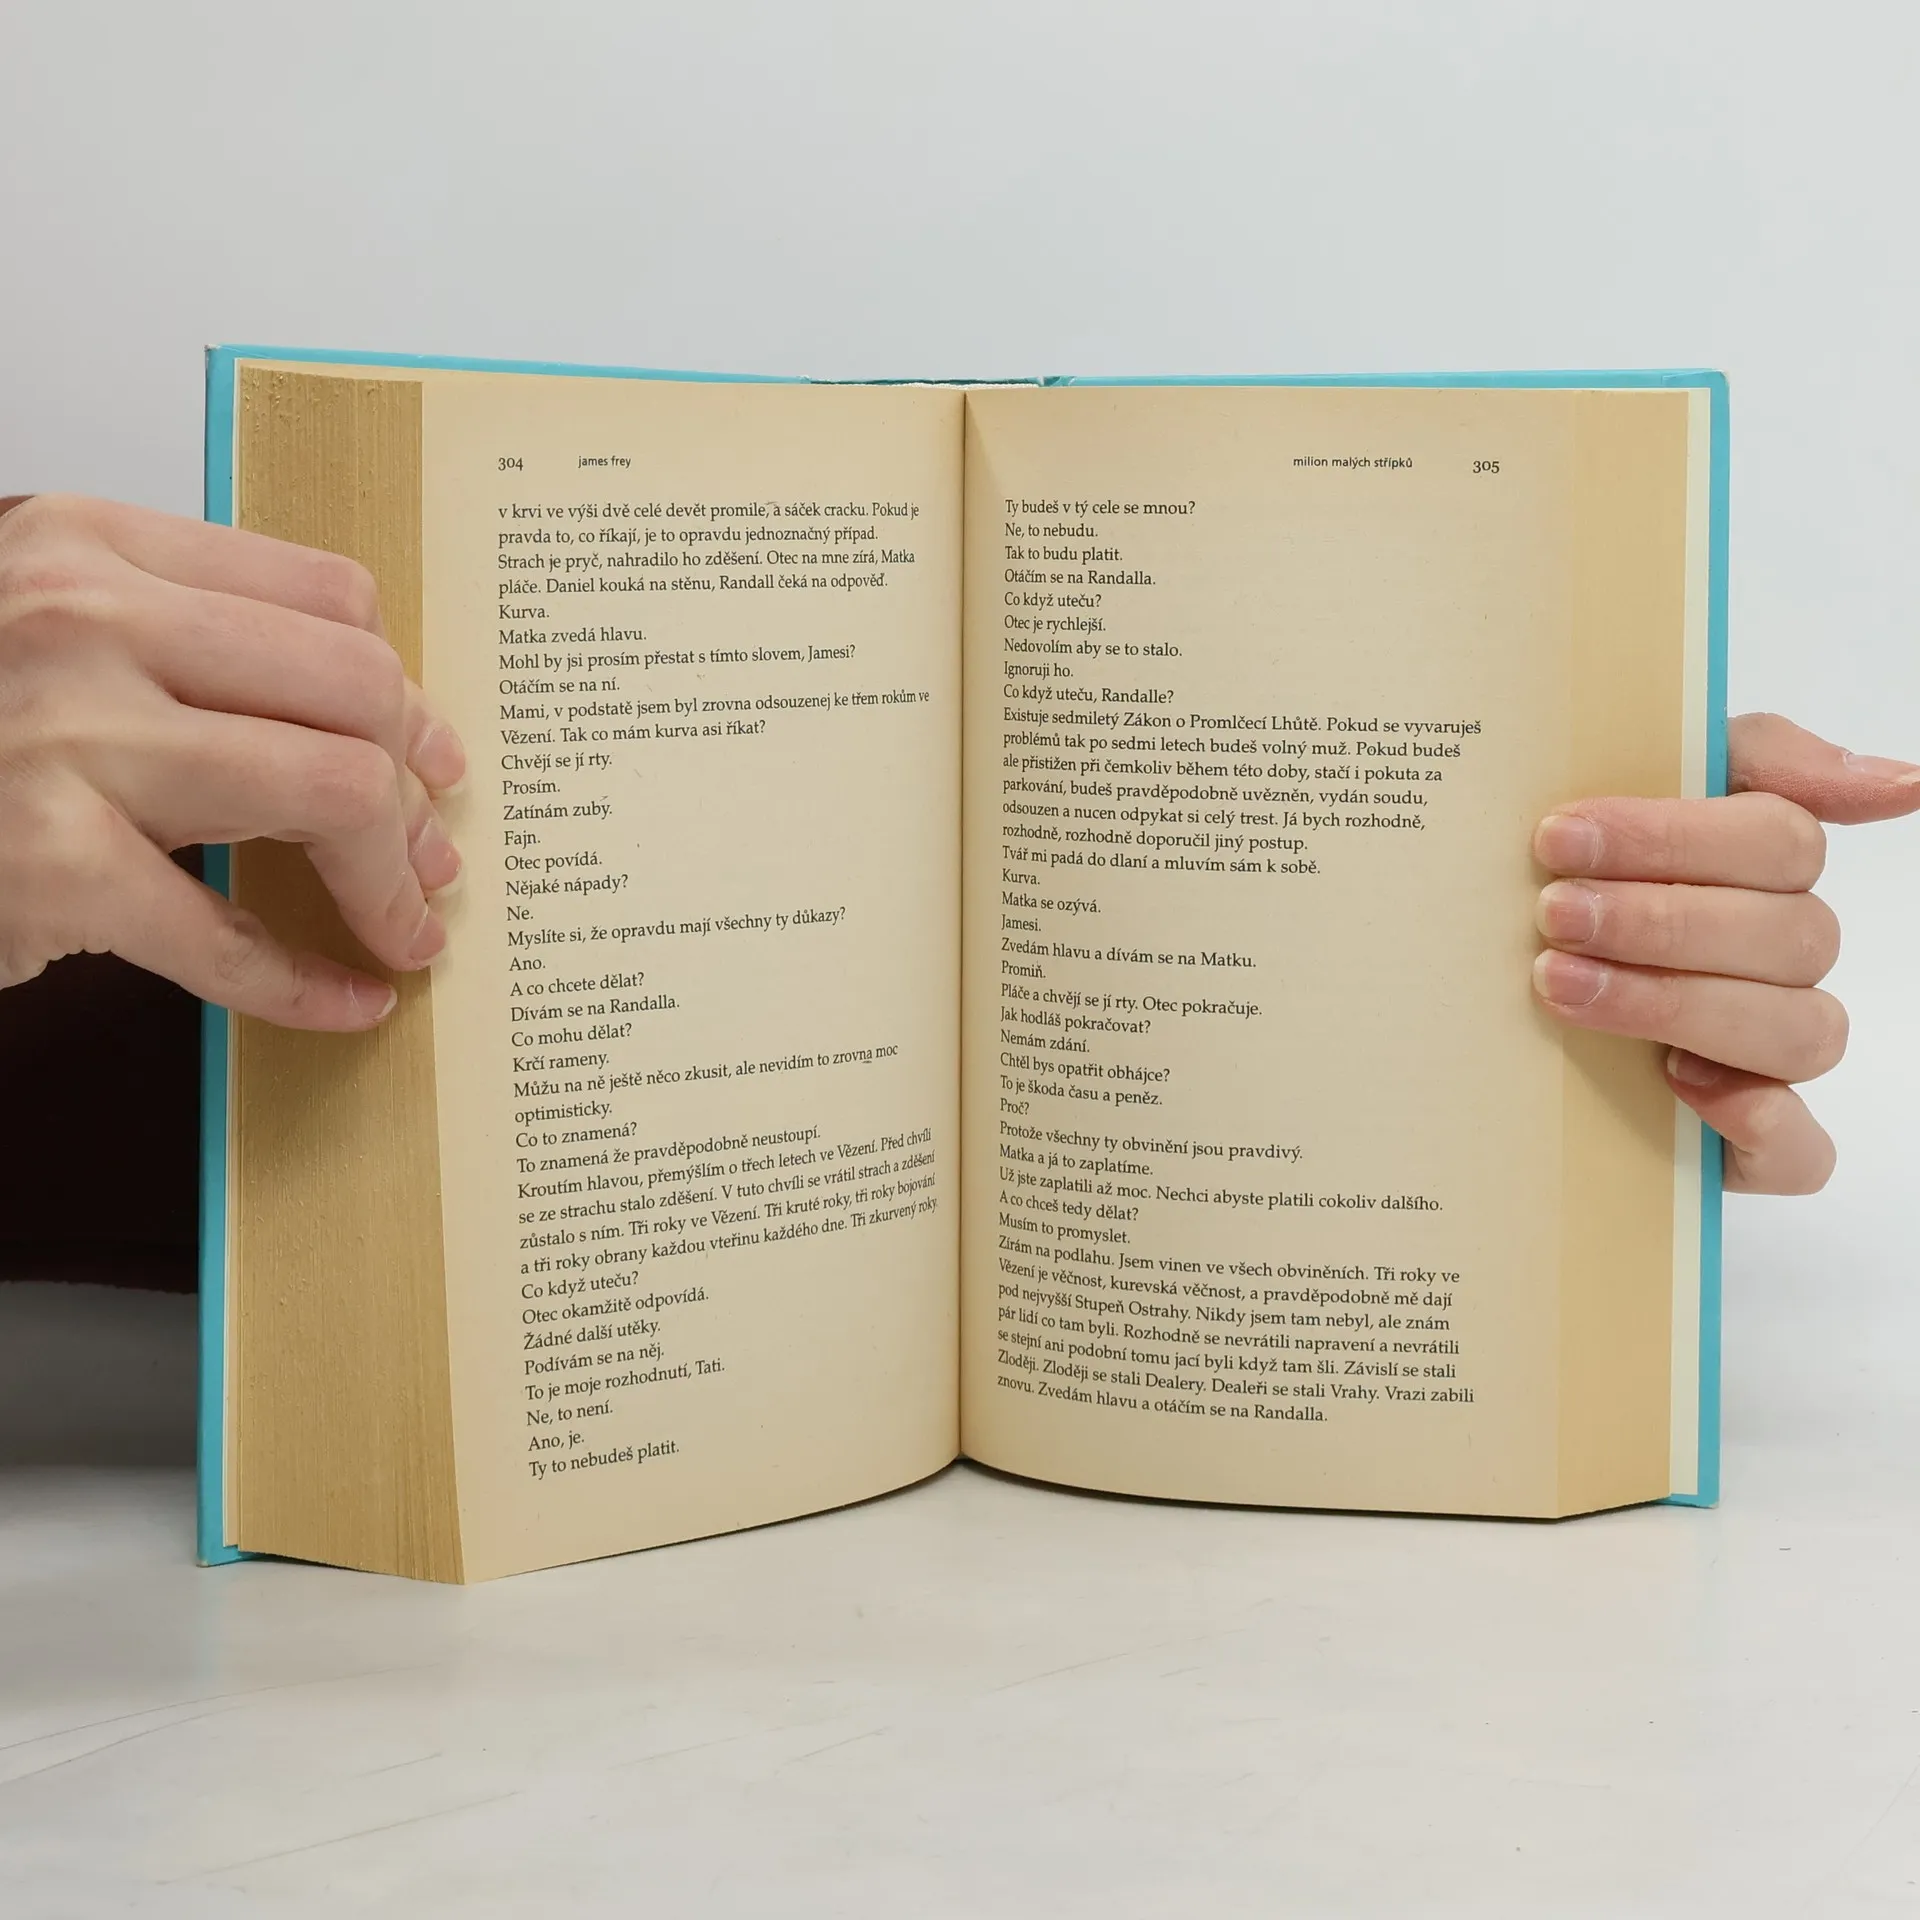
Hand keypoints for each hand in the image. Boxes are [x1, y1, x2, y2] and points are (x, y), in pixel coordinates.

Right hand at [0, 493, 464, 1029]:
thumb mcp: (50, 639)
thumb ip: (183, 649)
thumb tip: (379, 723)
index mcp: (93, 547)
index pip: (328, 596)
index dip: (402, 690)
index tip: (426, 753)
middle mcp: (81, 622)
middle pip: (355, 687)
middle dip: (414, 790)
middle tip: (430, 856)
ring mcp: (63, 740)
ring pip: (330, 788)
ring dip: (388, 880)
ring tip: (403, 927)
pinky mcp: (49, 864)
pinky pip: (230, 936)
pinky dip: (306, 984)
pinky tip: (347, 1000)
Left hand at [1531, 713, 1919, 1194]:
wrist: (1480, 985)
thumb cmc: (1572, 874)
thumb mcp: (1635, 779)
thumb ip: (1754, 756)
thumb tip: (1903, 782)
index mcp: (1765, 869)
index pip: (1777, 842)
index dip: (1670, 838)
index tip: (1559, 837)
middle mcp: (1782, 958)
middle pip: (1785, 935)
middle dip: (1658, 921)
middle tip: (1554, 913)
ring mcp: (1770, 1051)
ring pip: (1797, 1032)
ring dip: (1677, 1005)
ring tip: (1563, 984)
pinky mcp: (1749, 1139)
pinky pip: (1801, 1150)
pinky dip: (1757, 1122)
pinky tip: (1680, 1084)